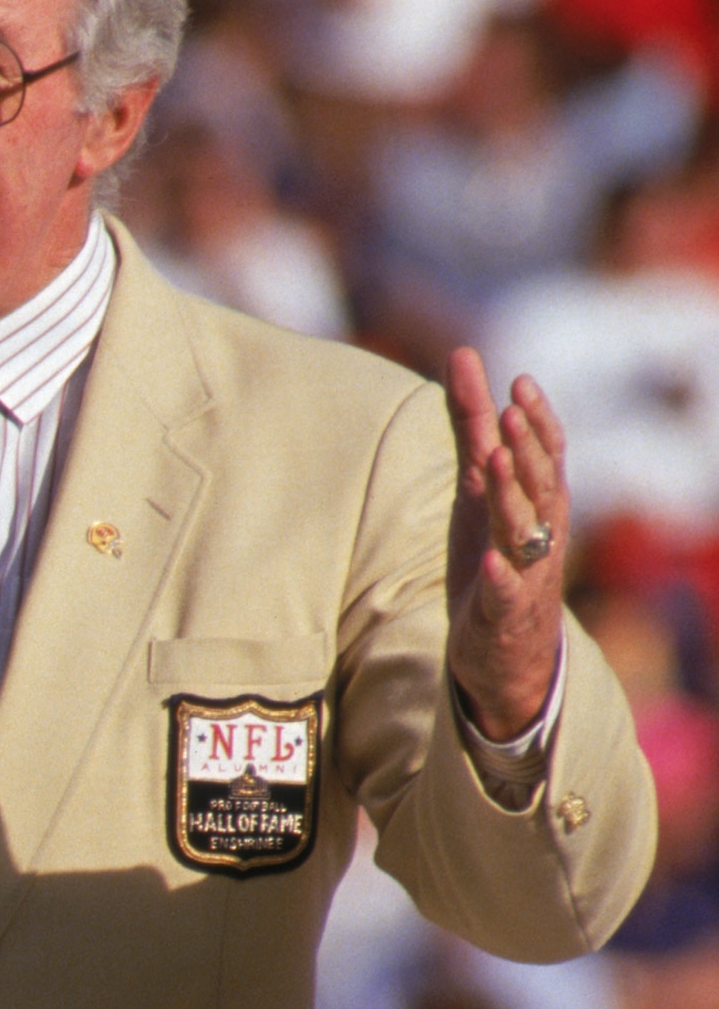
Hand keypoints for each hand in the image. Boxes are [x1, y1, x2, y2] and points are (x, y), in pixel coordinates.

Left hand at [445, 348, 568, 742]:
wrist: (506, 653)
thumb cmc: (494, 558)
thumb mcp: (477, 486)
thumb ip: (472, 425)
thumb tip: (463, 355)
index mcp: (536, 503)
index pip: (546, 455)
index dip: (536, 420)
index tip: (519, 381)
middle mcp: (540, 534)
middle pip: (541, 486)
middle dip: (527, 448)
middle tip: (512, 410)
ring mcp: (524, 575)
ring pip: (525, 533)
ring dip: (512, 497)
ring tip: (493, 462)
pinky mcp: (502, 616)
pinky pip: (506, 596)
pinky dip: (500, 578)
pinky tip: (490, 562)